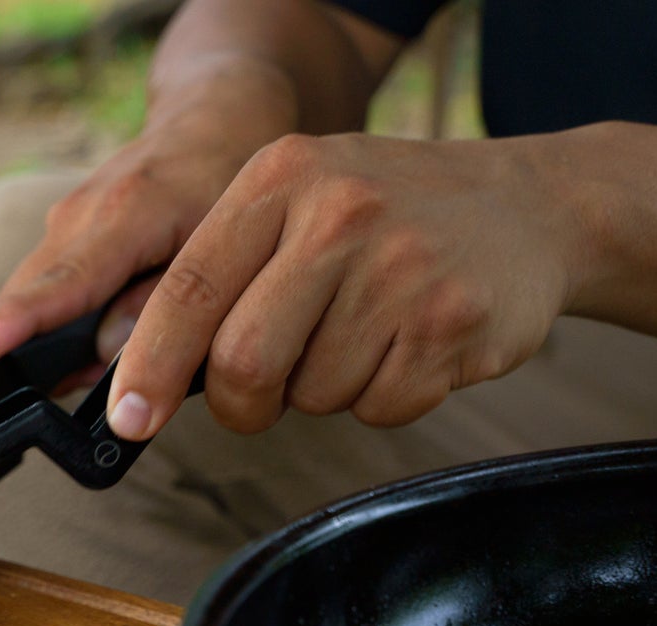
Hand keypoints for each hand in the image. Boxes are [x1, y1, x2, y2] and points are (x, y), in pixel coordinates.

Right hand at [0, 84, 294, 375]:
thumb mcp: (222, 240)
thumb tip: (106, 353)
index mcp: (127, 212)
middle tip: (38, 391)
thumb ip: (165, 301)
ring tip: (82, 368)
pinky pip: (47, 283)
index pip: (64, 279)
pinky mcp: (61, 230)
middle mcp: (80, 213)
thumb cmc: (225, 179)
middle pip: (30, 292)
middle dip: (21, 343)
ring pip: (35, 290)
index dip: (22, 318)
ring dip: (47, 335)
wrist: (210, 119)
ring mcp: (64, 220)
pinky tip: (91, 338)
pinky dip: (60, 316)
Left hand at [106, 132, 574, 438]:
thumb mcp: (296, 202)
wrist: (527, 207)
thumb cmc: (383, 220)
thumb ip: (220, 272)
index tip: (129, 418)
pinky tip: (407, 345)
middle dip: (242, 402)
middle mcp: (340, 213)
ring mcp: (403, 267)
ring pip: (311, 395)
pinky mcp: (453, 323)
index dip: (150, 365)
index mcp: (281, 178)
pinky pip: (377, 408)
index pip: (189, 289)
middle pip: (244, 361)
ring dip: (322, 391)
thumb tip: (142, 378)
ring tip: (362, 334)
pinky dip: (380, 398)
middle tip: (261, 396)